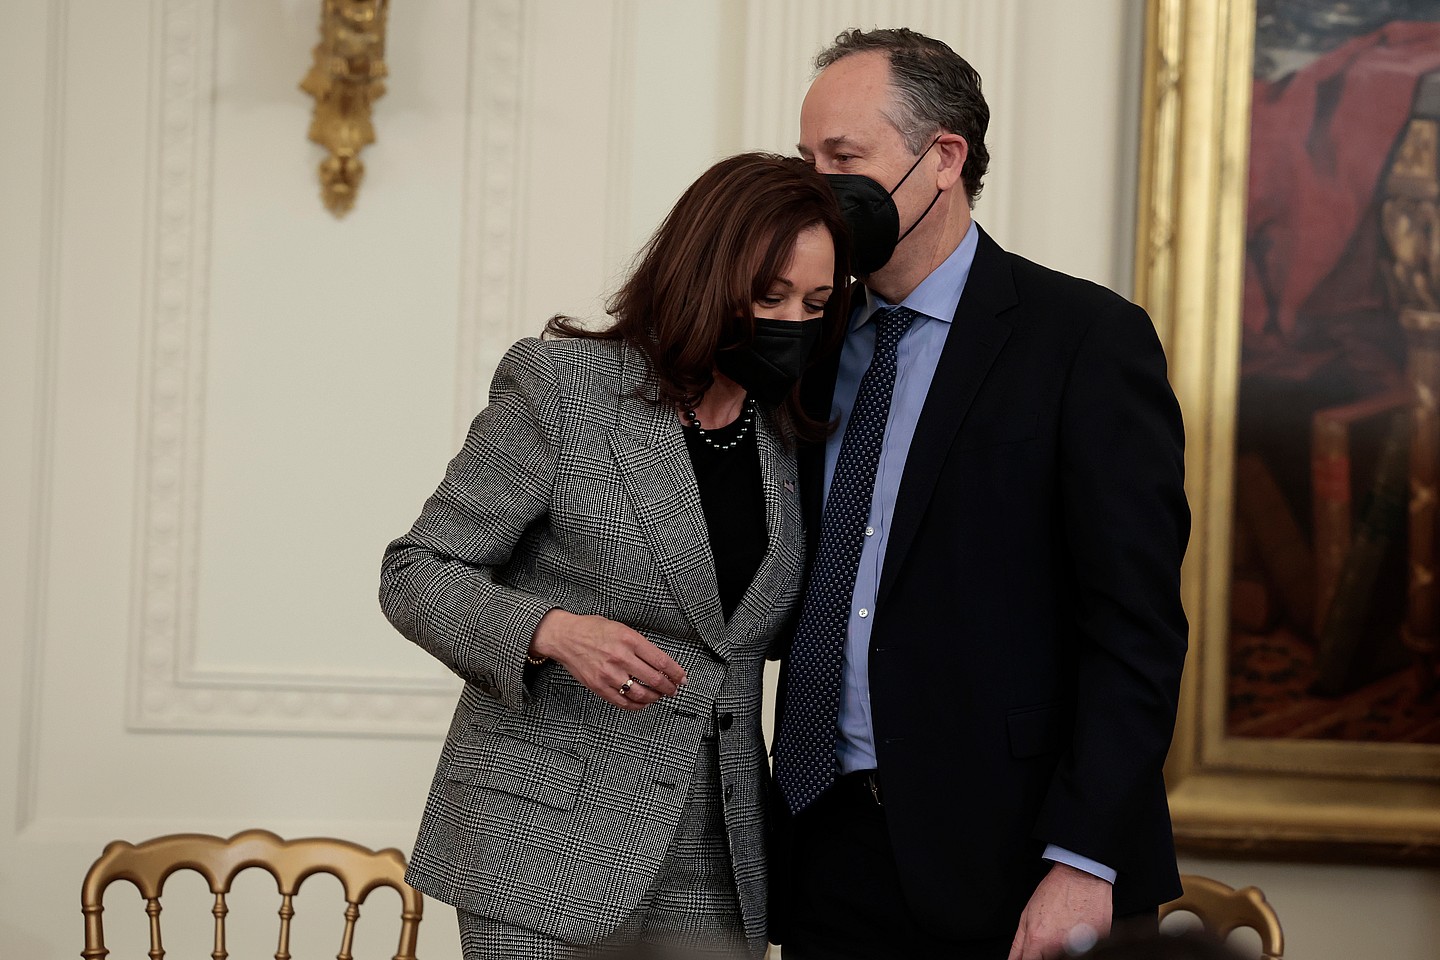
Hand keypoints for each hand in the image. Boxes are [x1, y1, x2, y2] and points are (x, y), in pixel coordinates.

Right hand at [530, 609, 686, 710]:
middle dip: (669, 688)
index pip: (661, 661)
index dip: (676, 673)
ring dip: (654, 698)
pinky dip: (637, 706)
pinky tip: (642, 703)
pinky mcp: (599, 686)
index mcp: (629, 640)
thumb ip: (640, 645)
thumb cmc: (592, 629)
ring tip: (658, 696)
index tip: (682, 678)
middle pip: (654, 680)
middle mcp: (620, 657)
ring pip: (641, 694)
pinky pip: (623, 702)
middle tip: (673, 689)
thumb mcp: (621, 628)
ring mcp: (609, 674)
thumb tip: (660, 662)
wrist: (564, 637)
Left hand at [1007, 862, 1112, 959]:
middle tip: (1051, 936)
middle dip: (1046, 954)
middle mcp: (1060, 948)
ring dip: (1063, 948)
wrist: (1082, 876)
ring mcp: (1081, 948)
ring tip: (1065, 930)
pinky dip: (1082, 944)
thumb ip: (1018, 945)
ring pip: (1067, 958)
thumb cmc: (1056, 890)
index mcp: (1039, 941)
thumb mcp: (1026, 915)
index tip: (1031, 956)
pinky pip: (1087, 951)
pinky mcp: (1099, 943)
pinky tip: (1078, 928)